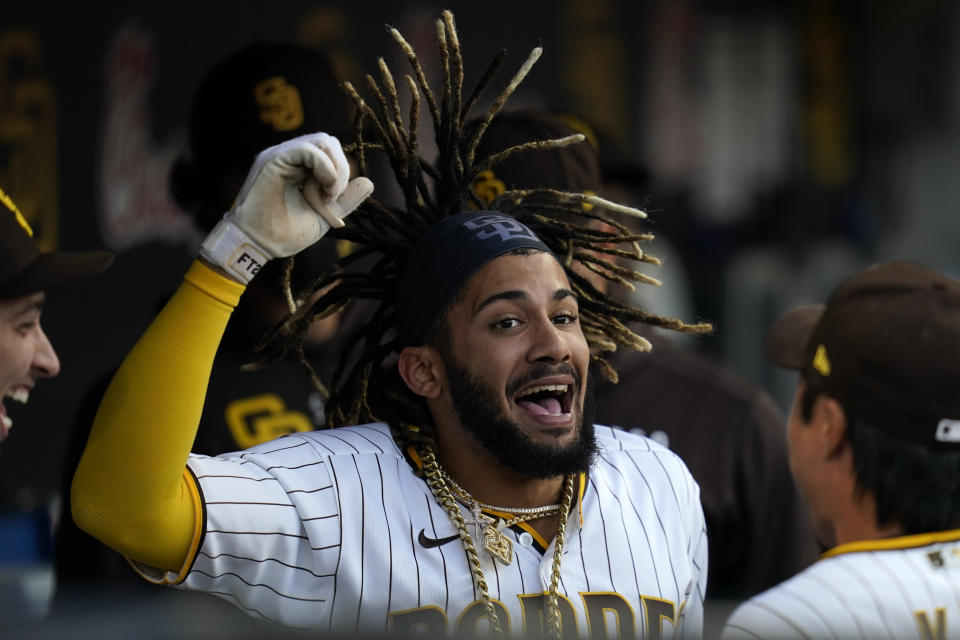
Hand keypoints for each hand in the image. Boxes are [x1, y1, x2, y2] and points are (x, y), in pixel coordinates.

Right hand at [200, 132, 372, 281]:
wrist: (258, 246)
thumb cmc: (284, 233)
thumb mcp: (325, 215)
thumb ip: (345, 200)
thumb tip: (369, 181)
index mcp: (299, 166)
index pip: (331, 151)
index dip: (342, 171)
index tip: (334, 200)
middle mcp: (289, 156)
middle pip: (329, 142)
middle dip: (342, 168)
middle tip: (334, 196)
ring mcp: (281, 155)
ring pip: (322, 141)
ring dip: (335, 169)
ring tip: (329, 195)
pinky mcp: (274, 159)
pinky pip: (308, 150)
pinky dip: (325, 168)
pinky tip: (323, 189)